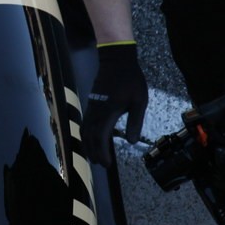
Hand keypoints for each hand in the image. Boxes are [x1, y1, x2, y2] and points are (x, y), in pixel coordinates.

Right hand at [84, 42, 148, 164]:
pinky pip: (85, 123)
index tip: (106, 164)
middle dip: (93, 152)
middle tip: (101, 164)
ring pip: (84, 129)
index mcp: (109, 111)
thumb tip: (131, 141)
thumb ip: (135, 122)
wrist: (116, 59)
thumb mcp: (139, 101)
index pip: (101, 137)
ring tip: (94, 156)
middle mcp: (96, 111)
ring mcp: (92, 106)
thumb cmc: (131, 79)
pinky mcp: (91, 103)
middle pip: (89, 136)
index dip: (102, 152)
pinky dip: (87, 134)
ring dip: (88, 144)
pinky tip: (92, 139)